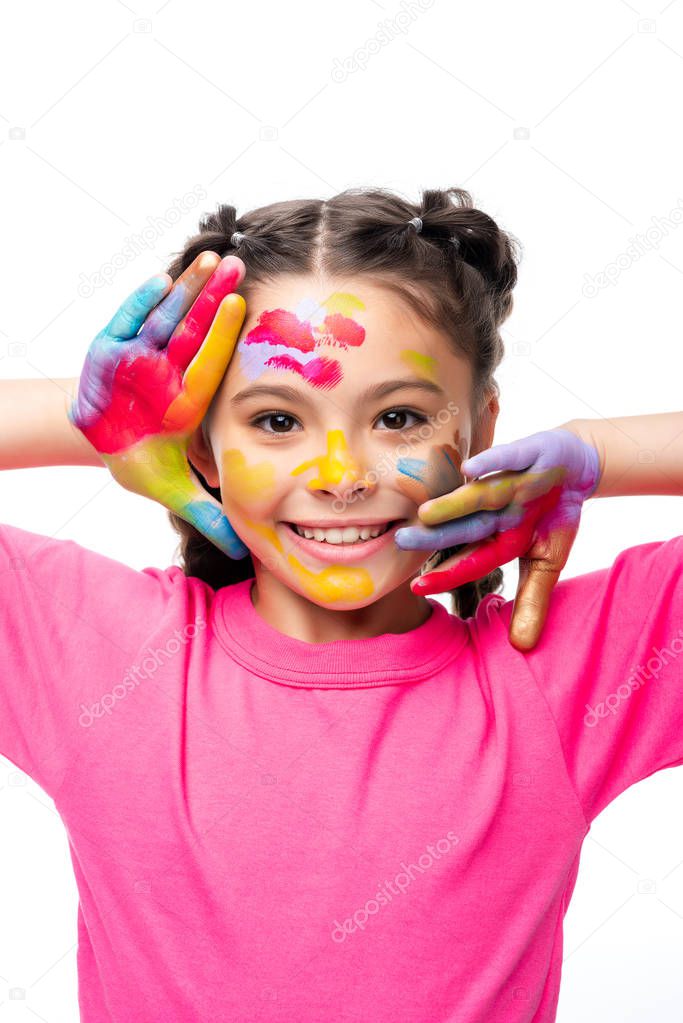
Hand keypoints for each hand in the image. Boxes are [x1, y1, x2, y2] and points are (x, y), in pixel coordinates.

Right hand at [68, 253, 249, 558]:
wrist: (101, 439)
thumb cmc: (139, 458)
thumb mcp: (170, 488)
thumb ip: (205, 513)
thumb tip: (240, 549)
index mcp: (187, 398)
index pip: (210, 361)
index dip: (226, 335)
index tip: (247, 307)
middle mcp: (168, 370)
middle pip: (194, 328)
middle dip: (214, 296)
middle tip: (242, 264)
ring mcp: (140, 355)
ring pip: (166, 315)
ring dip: (187, 286)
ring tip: (211, 256)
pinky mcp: (111, 348)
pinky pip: (126, 320)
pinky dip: (140, 301)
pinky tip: (159, 279)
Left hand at [394, 428, 601, 649]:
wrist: (577, 465)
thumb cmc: (553, 515)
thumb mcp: (548, 562)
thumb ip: (532, 601)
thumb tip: (522, 648)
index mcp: (500, 538)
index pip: (470, 559)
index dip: (446, 573)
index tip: (416, 588)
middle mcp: (498, 511)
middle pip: (465, 527)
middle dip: (435, 537)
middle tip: (402, 542)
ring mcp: (511, 482)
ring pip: (481, 495)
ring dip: (455, 503)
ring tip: (426, 514)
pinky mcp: (528, 453)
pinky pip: (509, 457)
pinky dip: (492, 462)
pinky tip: (469, 470)